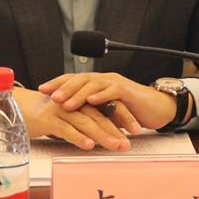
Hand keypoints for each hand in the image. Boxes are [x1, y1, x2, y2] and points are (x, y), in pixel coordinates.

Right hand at [12, 86, 130, 151]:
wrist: (17, 107)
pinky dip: (78, 137)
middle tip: (129, 143)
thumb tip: (100, 137)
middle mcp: (73, 102)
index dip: (122, 118)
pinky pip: (66, 128)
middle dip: (116, 129)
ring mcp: (61, 110)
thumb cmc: (43, 115)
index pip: (105, 107)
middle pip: (99, 115)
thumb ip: (81, 125)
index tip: (135, 130)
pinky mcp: (48, 118)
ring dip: (102, 134)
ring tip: (116, 145)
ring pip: (86, 122)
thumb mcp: (67, 118)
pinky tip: (89, 145)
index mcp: (80, 101)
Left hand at [38, 72, 176, 131]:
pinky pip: (112, 90)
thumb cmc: (130, 111)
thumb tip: (69, 119)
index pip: (74, 79)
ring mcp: (115, 83)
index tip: (41, 89)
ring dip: (78, 93)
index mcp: (97, 83)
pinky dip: (101, 95)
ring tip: (65, 102)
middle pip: (80, 79)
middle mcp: (104, 79)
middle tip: (50, 96)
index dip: (57, 83)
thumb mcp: (106, 111)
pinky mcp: (127, 91)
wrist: (156, 108)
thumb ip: (91, 111)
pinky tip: (91, 101)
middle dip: (63, 87)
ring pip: (93, 84)